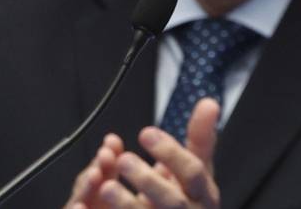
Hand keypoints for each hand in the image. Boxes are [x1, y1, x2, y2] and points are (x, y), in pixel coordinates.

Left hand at [63, 99, 221, 208]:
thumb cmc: (191, 199)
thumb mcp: (199, 169)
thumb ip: (202, 138)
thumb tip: (209, 103)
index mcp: (204, 194)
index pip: (193, 172)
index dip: (171, 152)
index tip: (145, 133)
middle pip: (173, 201)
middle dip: (148, 180)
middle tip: (124, 160)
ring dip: (127, 203)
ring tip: (106, 187)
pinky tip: (91, 207)